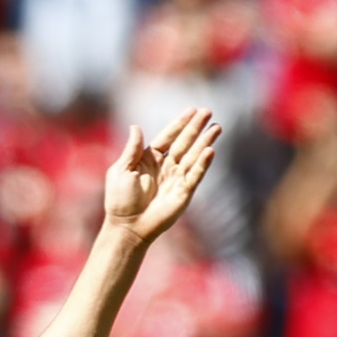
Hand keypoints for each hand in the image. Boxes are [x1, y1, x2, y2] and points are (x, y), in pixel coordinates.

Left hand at [102, 108, 223, 249]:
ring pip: (194, 156)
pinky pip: (195, 175)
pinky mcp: (184, 192)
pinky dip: (203, 163)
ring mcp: (176, 178)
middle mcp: (166, 166)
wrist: (128, 226)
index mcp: (150, 159)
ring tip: (216, 127)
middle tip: (208, 112)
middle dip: (196, 127)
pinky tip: (210, 150)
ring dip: (205, 142)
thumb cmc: (120, 200)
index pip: (168, 137)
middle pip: (184, 143)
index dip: (180, 124)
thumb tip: (135, 127)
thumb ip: (132, 149)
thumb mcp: (121, 170)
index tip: (192, 110)